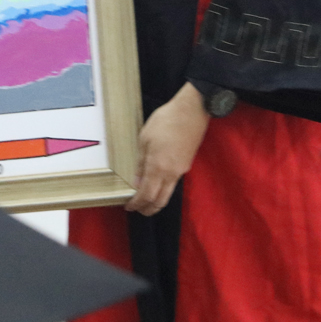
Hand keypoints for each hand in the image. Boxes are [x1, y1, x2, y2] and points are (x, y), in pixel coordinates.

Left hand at [126, 81, 210, 215]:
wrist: (192, 112)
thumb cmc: (165, 121)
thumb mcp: (145, 138)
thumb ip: (140, 162)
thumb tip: (136, 182)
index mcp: (158, 167)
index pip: (147, 194)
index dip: (137, 204)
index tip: (128, 207)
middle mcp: (171, 173)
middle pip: (160, 201)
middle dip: (148, 209)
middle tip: (137, 209)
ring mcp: (181, 170)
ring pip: (168, 194)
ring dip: (156, 201)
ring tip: (144, 200)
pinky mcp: (186, 165)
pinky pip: (173, 184)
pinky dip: (163, 190)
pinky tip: (155, 185)